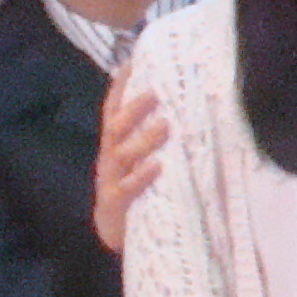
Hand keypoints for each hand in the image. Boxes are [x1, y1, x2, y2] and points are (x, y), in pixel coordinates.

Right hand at [92, 76, 168, 254]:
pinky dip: (141, 176)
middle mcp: (110, 159)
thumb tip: (185, 110)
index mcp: (115, 145)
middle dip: (135, 108)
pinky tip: (158, 166)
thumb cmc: (140, 192)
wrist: (119, 235)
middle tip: (157, 93)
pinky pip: (126, 188)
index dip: (120, 87)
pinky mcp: (114, 204)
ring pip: (121, 153)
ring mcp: (110, 180)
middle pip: (116, 126)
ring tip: (167, 125)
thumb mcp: (144, 161)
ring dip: (144, 138)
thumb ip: (156, 139)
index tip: (133, 62)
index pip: (113, 110)